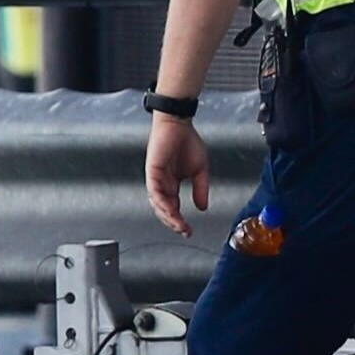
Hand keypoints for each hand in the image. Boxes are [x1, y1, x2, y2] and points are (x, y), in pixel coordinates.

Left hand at [143, 109, 210, 234]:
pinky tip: (171, 210)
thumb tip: (202, 208)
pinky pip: (155, 191)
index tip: (188, 231)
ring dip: (168, 216)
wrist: (178, 123)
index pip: (173, 207)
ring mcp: (155, 178)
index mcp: (171, 183)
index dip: (179, 220)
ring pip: (157, 203)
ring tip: (179, 224)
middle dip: (173, 223)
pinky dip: (162, 202)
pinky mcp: (152, 171)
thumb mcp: (200, 170)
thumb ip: (200, 189)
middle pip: (163, 209)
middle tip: (184, 231)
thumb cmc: (187, 141)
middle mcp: (162, 183)